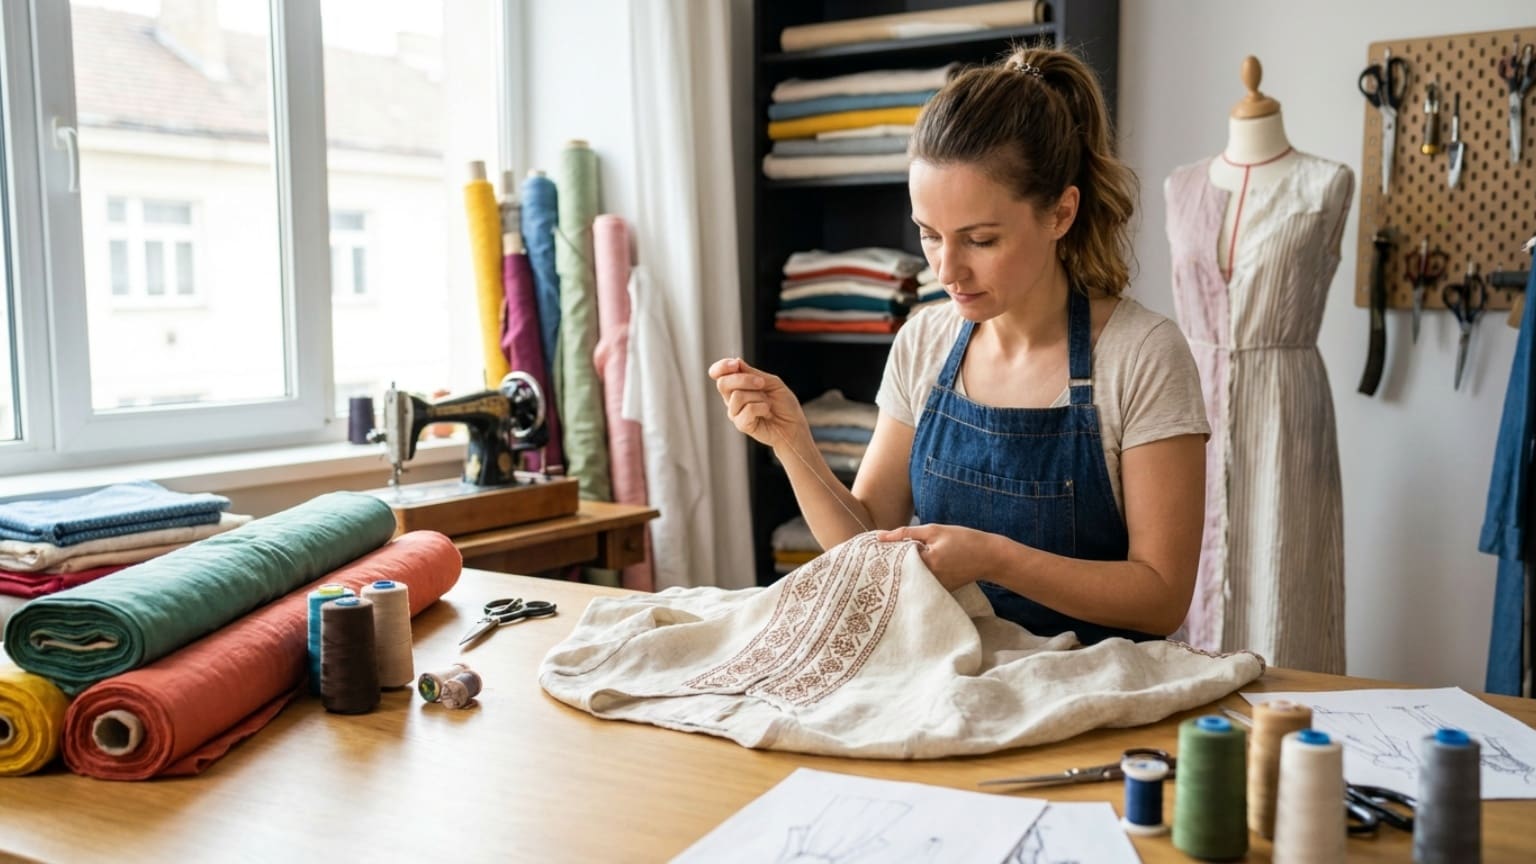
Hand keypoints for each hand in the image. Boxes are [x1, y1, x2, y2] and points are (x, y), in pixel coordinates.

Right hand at [708, 357, 808, 449]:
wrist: (793, 425)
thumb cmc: (783, 404)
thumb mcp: (771, 383)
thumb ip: (753, 373)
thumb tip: (737, 361)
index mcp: (737, 385)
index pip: (718, 374)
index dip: (721, 367)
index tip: (735, 364)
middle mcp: (732, 398)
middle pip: (722, 383)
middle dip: (743, 379)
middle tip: (762, 383)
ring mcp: (735, 412)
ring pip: (737, 396)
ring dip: (758, 396)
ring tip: (767, 402)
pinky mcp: (741, 425)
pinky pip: (748, 409)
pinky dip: (762, 407)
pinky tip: (766, 412)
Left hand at [876, 523, 998, 590]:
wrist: (989, 557)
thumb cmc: (963, 540)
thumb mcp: (935, 530)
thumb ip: (906, 533)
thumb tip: (879, 536)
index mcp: (926, 563)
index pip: (894, 560)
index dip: (884, 554)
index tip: (874, 549)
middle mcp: (928, 579)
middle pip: (899, 573)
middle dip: (890, 564)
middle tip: (880, 556)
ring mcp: (934, 588)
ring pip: (908, 579)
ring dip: (901, 570)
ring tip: (895, 561)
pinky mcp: (939, 590)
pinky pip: (920, 583)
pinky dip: (914, 575)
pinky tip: (913, 567)